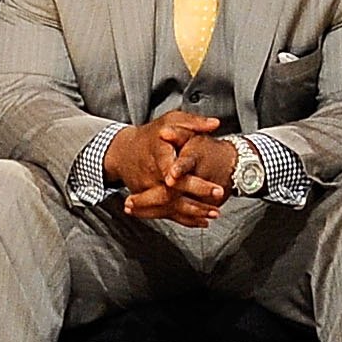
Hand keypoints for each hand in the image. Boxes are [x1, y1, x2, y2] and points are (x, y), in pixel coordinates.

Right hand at [106, 110, 225, 222]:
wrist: (124, 152)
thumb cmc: (151, 135)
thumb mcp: (171, 120)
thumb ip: (193, 123)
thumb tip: (215, 124)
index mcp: (158, 152)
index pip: (168, 164)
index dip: (177, 170)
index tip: (183, 175)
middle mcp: (153, 174)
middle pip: (173, 188)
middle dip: (196, 191)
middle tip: (217, 193)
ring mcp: (150, 189)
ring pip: (171, 204)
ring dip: (194, 211)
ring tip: (214, 213)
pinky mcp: (150, 201)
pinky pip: (168, 212)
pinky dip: (185, 219)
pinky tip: (202, 222)